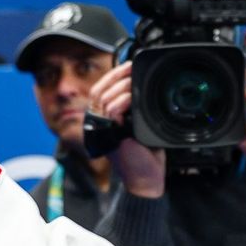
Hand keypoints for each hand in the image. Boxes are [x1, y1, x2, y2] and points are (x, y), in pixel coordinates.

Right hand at [88, 62, 165, 197]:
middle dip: (117, 76)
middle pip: (99, 91)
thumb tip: (139, 85)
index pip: (99, 91)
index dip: (112, 76)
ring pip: (104, 98)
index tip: (128, 66)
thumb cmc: (145, 154)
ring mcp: (101, 130)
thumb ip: (135, 108)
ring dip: (123, 87)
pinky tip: (135, 98)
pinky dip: (124, 101)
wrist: (147, 179)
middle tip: (133, 69)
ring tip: (137, 83)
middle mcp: (98, 124)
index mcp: (102, 120)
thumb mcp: (140, 124)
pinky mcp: (108, 135)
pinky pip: (111, 110)